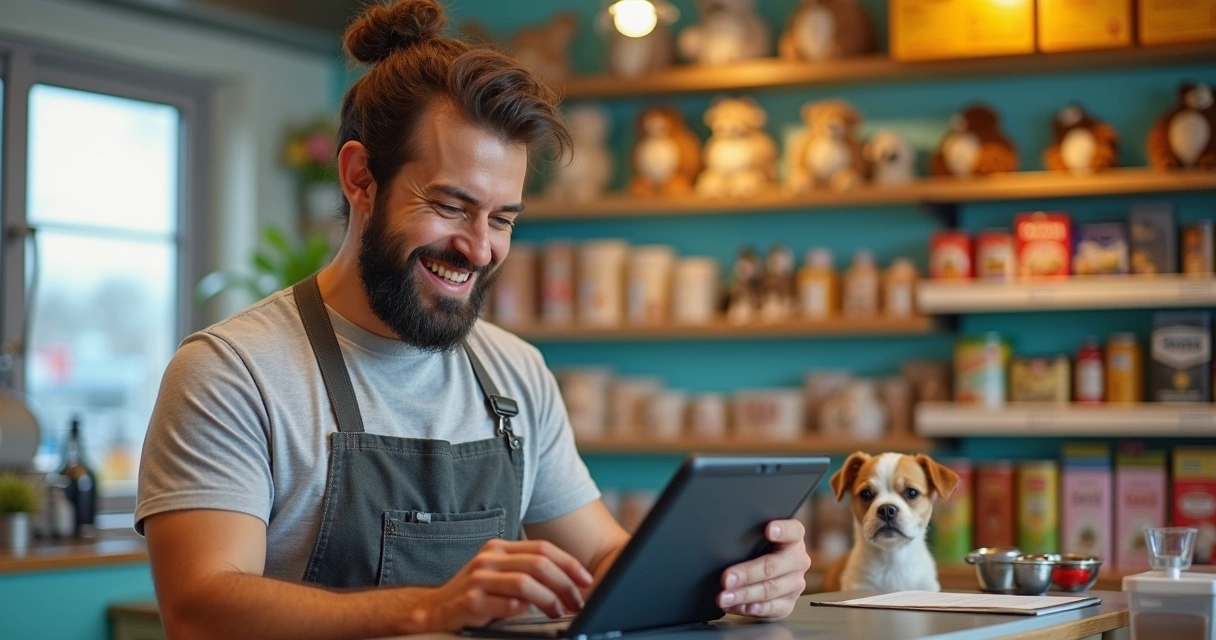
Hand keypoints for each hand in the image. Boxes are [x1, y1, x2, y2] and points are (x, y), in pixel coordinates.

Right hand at [408, 539, 594, 632]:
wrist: (434, 610)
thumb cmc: (474, 593)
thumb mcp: (499, 574)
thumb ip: (526, 571)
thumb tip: (568, 581)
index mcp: (500, 547)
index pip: (543, 549)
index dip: (569, 563)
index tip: (586, 580)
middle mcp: (489, 558)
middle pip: (539, 564)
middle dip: (565, 583)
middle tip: (577, 600)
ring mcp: (479, 578)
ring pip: (526, 583)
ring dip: (549, 599)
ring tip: (558, 611)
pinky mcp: (472, 600)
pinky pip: (507, 603)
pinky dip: (524, 609)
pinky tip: (530, 614)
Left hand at [717, 519, 810, 618]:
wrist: (772, 568)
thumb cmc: (760, 547)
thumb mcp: (757, 537)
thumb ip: (750, 536)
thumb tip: (723, 543)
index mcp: (794, 537)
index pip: (793, 530)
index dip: (782, 530)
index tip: (769, 530)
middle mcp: (798, 560)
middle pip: (772, 566)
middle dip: (747, 573)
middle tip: (726, 578)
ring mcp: (795, 583)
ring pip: (770, 589)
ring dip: (745, 594)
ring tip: (725, 597)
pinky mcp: (789, 602)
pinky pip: (774, 608)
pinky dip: (756, 609)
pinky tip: (742, 607)